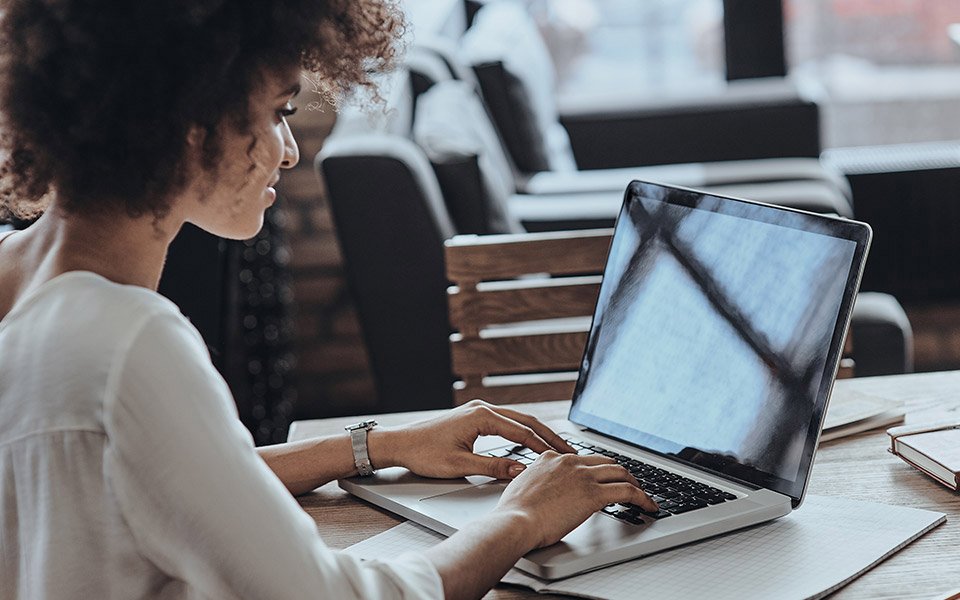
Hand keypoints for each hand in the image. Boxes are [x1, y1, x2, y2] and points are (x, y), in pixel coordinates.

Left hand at [376, 399, 576, 479]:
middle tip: (569, 450)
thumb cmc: (424, 453)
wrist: (400, 444)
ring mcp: (478, 411)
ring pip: (517, 420)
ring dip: (537, 433)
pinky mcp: (474, 417)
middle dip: (548, 436)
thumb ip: (494, 467)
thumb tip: (522, 470)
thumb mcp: (460, 465)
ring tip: (556, 446)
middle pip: (525, 421)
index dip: (545, 446)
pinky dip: (522, 431)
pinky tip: (531, 441)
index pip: (522, 432)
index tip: (562, 457)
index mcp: (481, 417)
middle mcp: (482, 409)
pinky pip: (506, 422)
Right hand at [496, 452, 657, 547]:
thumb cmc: (514, 512)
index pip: (583, 458)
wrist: (515, 521)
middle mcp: (569, 461)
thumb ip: (538, 483)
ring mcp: (582, 476)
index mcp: (551, 458)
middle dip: (619, 472)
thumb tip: (543, 492)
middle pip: (605, 461)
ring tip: (641, 495)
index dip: (596, 469)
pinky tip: (648, 506)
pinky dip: (642, 498)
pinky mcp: (593, 494)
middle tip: (628, 484)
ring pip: (620, 472)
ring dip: (635, 483)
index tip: (602, 477)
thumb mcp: (523, 486)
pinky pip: (627, 491)